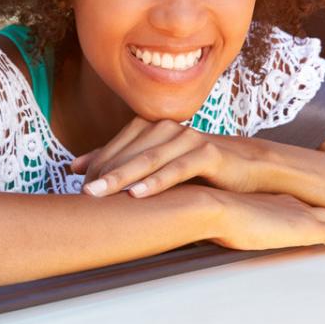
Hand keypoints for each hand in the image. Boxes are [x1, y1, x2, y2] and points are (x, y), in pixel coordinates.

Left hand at [70, 117, 266, 197]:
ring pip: (149, 159)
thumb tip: (76, 168)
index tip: (74, 185)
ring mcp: (188, 139)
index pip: (115, 146)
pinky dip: (157, 181)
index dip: (95, 165)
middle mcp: (168, 129)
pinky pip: (178, 168)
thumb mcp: (157, 167)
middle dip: (102, 172)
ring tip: (99, 194)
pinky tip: (138, 194)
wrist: (251, 169)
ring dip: (122, 176)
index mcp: (153, 129)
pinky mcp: (209, 154)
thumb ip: (121, 164)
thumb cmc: (200, 171)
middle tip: (81, 193)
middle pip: (128, 152)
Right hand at [210, 190, 324, 254]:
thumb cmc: (212, 211)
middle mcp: (294, 202)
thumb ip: (230, 220)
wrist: (214, 207)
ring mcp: (302, 215)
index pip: (307, 200)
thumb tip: (215, 226)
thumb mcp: (224, 215)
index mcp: (277, 197)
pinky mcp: (306, 230)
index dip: (322, 201)